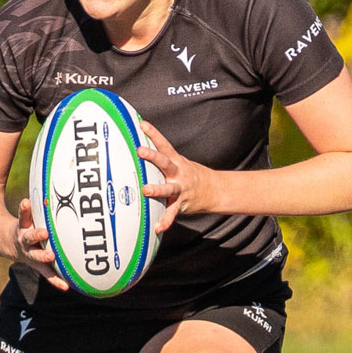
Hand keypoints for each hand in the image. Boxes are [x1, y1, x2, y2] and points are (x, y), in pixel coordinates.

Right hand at [13, 198, 70, 290]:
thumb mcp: (29, 208)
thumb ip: (41, 192)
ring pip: (36, 256)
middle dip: (36, 234)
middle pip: (28, 236)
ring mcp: (30, 254)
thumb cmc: (26, 221)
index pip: (23, 215)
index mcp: (23, 225)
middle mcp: (25, 239)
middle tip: (44, 232)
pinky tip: (67, 287)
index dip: (24, 209)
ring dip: (44, 256)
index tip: (26, 202)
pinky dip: (56, 280)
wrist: (6, 241)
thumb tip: (56, 168)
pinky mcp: (37, 264)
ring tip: (52, 256)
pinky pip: (47, 273)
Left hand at [137, 120, 214, 234]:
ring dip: (157, 189)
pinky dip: (165, 221)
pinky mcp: (181, 204)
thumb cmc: (188, 175)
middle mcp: (178, 173)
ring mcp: (180, 189)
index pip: (164, 144)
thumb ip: (160, 158)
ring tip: (146, 190)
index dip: (153, 133)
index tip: (142, 124)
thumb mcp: (178, 163)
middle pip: (165, 162)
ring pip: (168, 188)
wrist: (214, 190)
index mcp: (176, 161)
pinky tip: (157, 228)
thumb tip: (138, 147)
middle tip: (140, 150)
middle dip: (153, 156)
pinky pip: (172, 213)